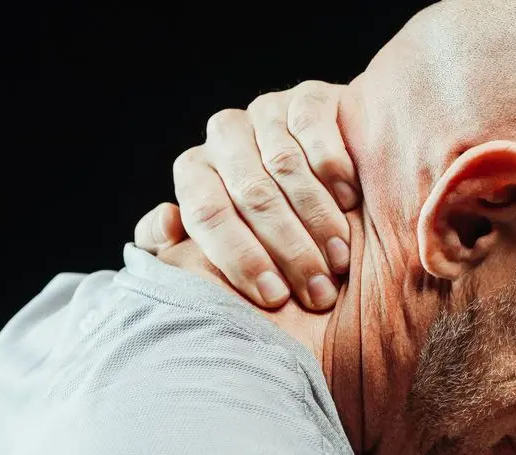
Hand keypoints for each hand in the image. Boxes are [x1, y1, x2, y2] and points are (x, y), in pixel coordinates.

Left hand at [134, 80, 359, 310]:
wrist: (331, 195)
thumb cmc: (267, 237)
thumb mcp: (216, 250)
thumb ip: (172, 246)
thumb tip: (166, 219)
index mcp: (195, 172)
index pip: (206, 211)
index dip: (239, 257)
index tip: (273, 297)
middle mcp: (225, 137)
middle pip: (251, 193)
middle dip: (288, 249)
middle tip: (317, 291)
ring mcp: (266, 113)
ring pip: (284, 164)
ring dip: (316, 218)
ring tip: (339, 259)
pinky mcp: (308, 97)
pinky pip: (312, 126)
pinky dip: (332, 168)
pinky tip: (349, 201)